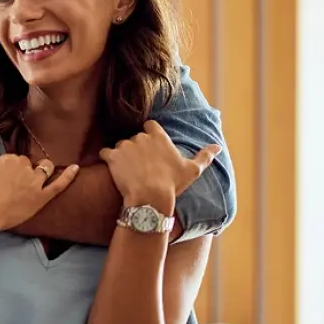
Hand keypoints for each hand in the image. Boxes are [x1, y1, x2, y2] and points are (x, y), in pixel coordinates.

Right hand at [0, 132, 78, 231]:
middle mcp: (24, 167)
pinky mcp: (41, 198)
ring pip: (43, 172)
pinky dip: (68, 176)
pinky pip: (59, 185)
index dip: (9, 170)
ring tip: (35, 179)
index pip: (15, 159)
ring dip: (41, 173)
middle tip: (11, 186)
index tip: (1, 179)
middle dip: (23, 173)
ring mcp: (34, 183)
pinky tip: (76, 169)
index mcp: (9, 158)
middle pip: (29, 166)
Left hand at [99, 120, 220, 212]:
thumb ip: (205, 156)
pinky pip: (105, 152)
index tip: (151, 147)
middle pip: (135, 137)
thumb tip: (218, 147)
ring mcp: (125, 145)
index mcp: (159, 137)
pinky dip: (107, 159)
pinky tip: (112, 169)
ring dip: (122, 155)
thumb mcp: (192, 170)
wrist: (150, 198)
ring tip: (128, 171)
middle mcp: (141, 137)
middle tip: (141, 165)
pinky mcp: (112, 156)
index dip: (149, 135)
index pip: (150, 125)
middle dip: (136, 148)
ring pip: (120, 145)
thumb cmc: (172, 184)